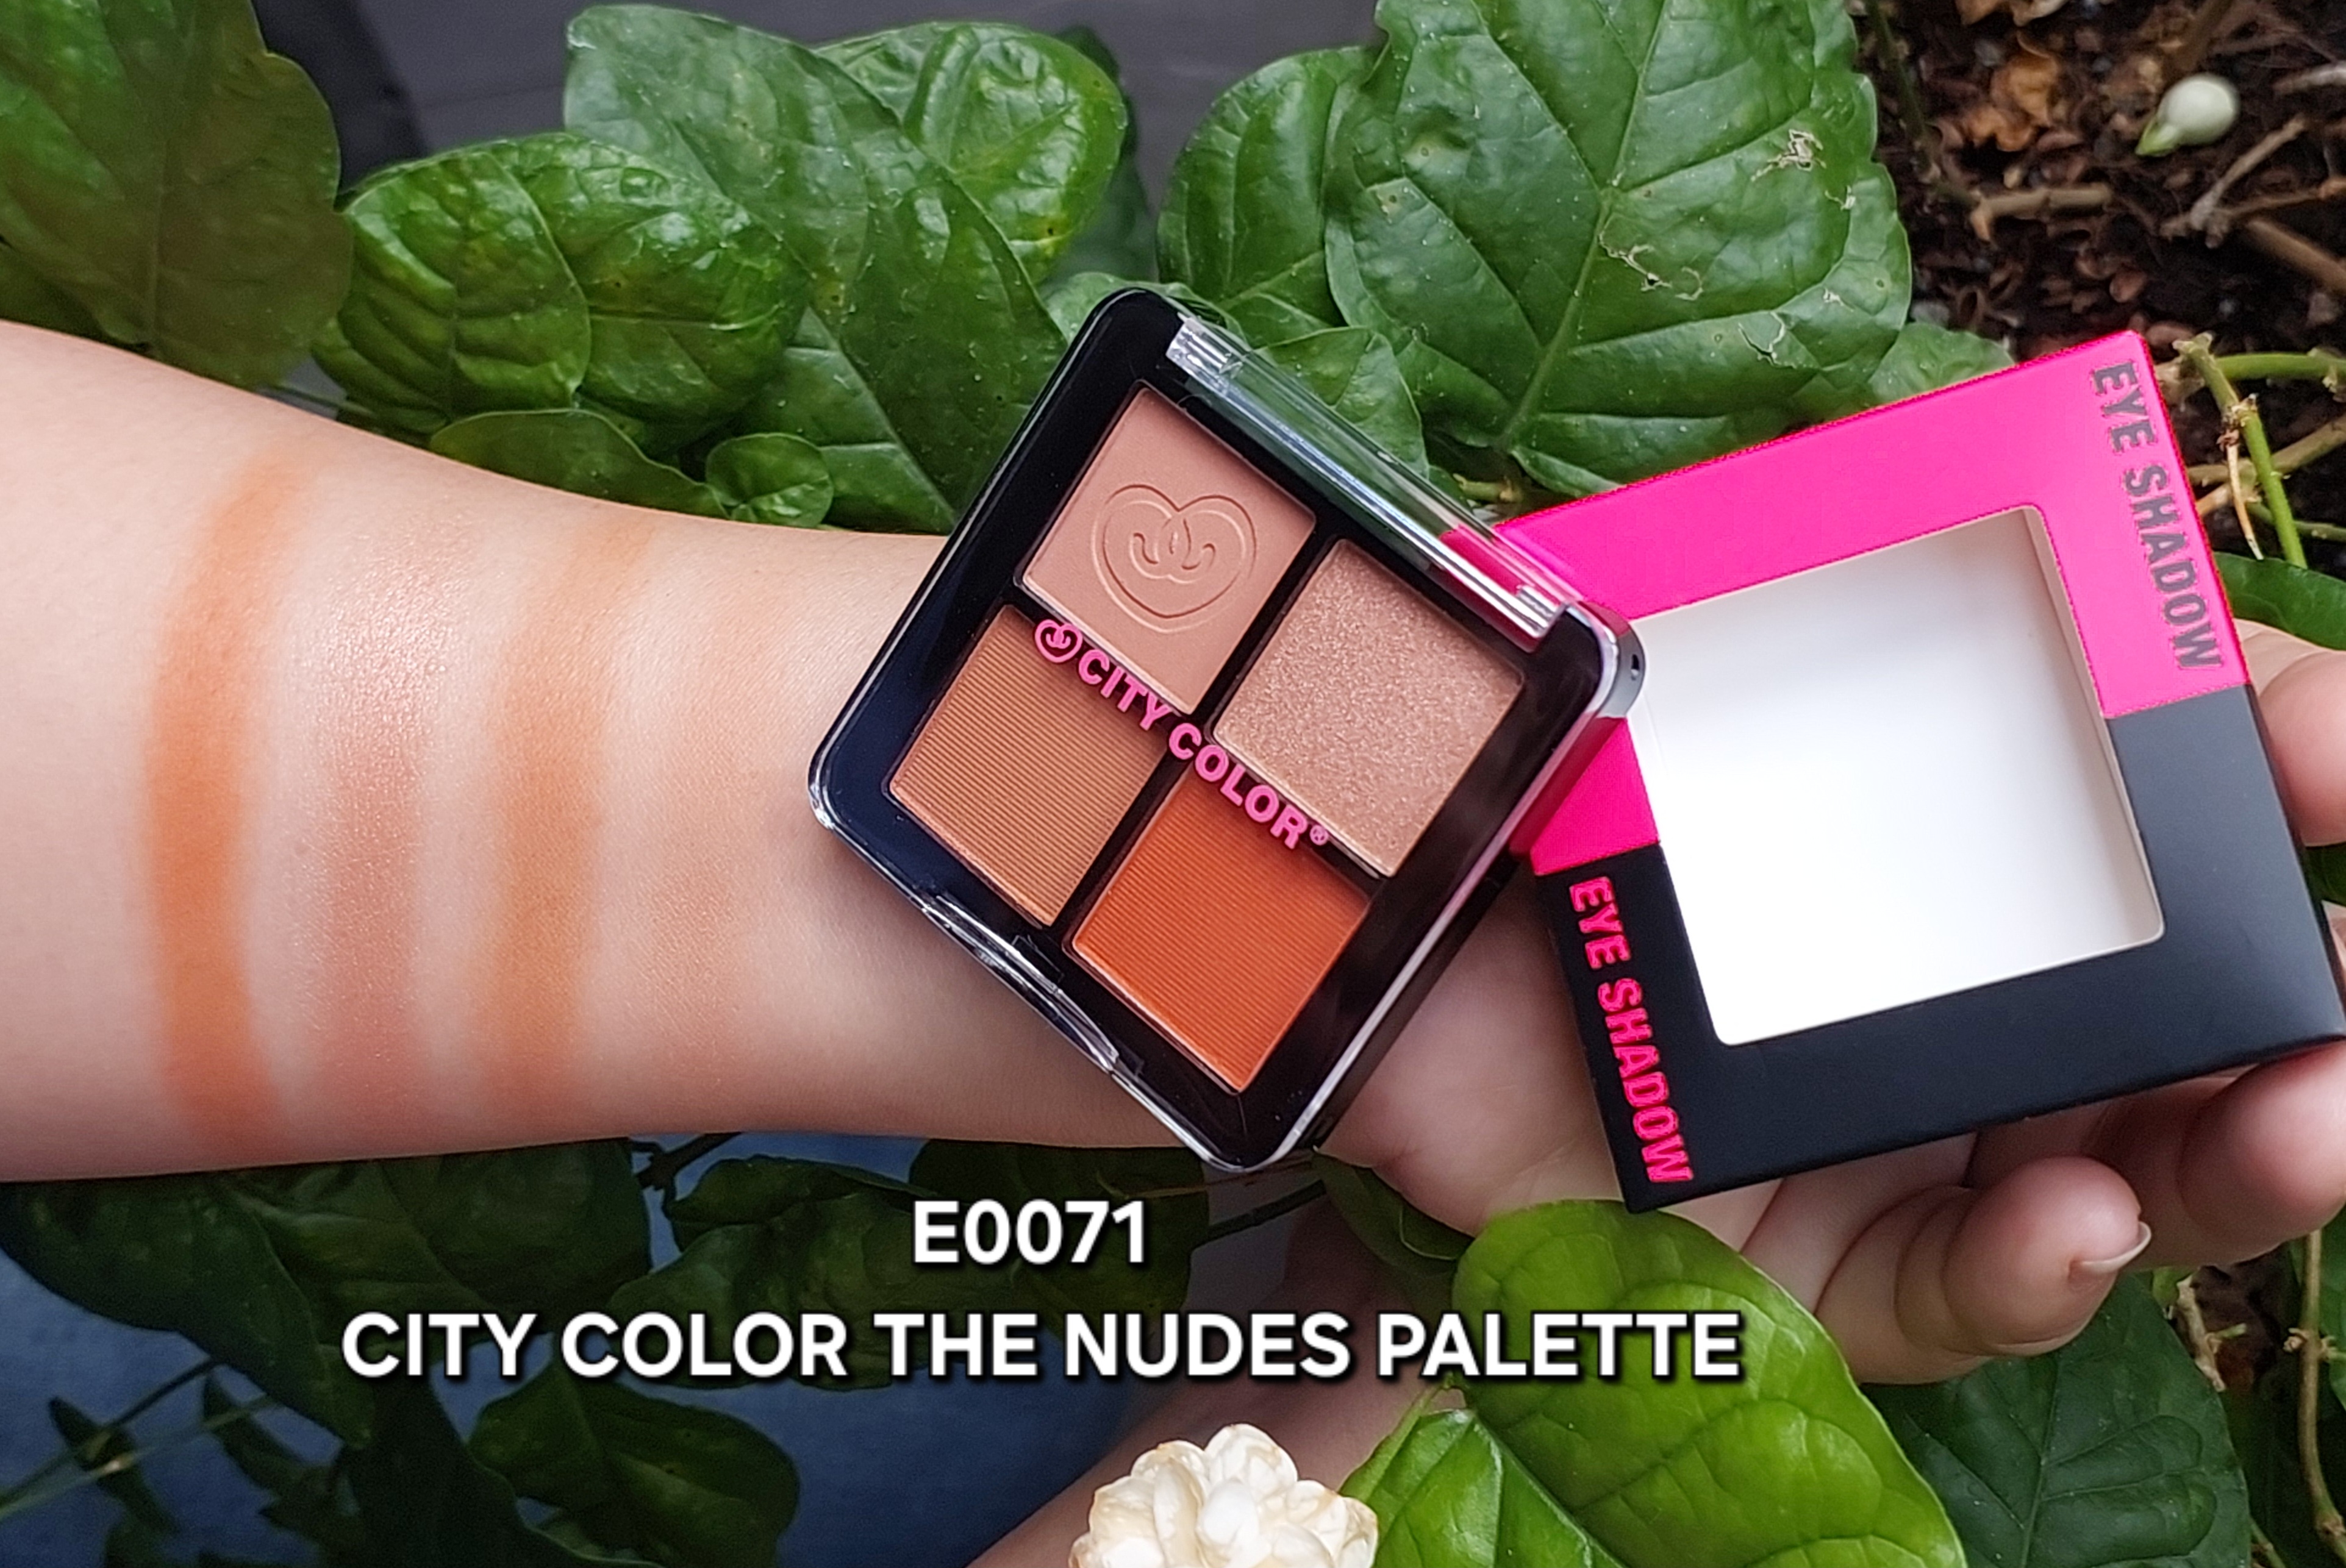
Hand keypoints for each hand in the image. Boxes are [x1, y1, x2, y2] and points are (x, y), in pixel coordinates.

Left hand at [1328, 621, 2345, 1382]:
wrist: (1334, 944)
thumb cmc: (1500, 797)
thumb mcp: (1631, 652)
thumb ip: (1770, 568)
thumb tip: (1953, 456)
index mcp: (1942, 843)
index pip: (2147, 810)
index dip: (2262, 767)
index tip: (2328, 745)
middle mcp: (1945, 998)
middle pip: (2182, 1025)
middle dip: (2305, 1010)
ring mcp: (1881, 1145)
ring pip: (2121, 1179)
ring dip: (2233, 1161)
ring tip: (2304, 1125)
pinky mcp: (1790, 1269)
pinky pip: (1943, 1298)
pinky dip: (2028, 1270)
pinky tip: (2072, 1221)